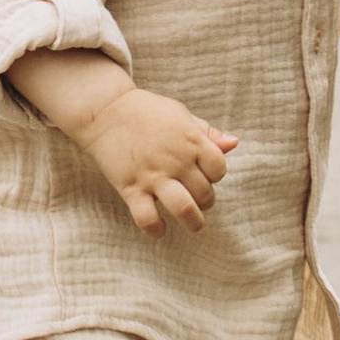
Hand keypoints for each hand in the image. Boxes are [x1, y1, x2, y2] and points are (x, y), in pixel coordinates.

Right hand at [71, 83, 239, 234]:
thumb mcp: (181, 115)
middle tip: (194, 196)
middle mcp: (176, 160)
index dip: (215, 175)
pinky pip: (147, 218)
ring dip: (193, 222)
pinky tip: (159, 228)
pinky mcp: (131, 188)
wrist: (105, 111)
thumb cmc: (147, 111)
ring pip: (184, 209)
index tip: (202, 174)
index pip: (219, 169)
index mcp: (192, 140)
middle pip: (205, 194)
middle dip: (204, 201)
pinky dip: (156, 229)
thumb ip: (208, 132)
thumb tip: (233, 144)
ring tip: (192, 223)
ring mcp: (154, 175)